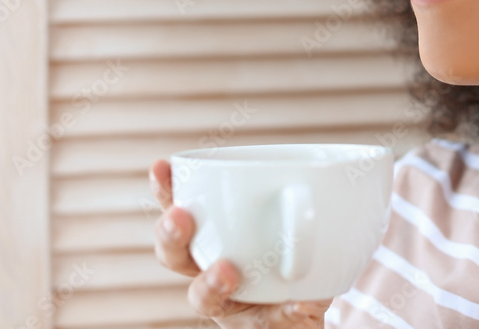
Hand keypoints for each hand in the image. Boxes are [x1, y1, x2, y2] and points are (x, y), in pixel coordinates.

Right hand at [150, 159, 332, 326]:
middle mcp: (211, 270)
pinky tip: (298, 303)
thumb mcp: (302, 217)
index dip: (166, 190)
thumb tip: (303, 180)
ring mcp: (231, 304)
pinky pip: (267, 322)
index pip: (180, 209)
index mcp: (213, 235)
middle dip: (171, 236)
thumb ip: (300, 199)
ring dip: (211, 283)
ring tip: (228, 270)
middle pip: (176, 256)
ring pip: (205, 298)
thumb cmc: (301, 254)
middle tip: (180, 217)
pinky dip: (283, 312)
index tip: (161, 166)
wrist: (317, 304)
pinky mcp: (261, 327)